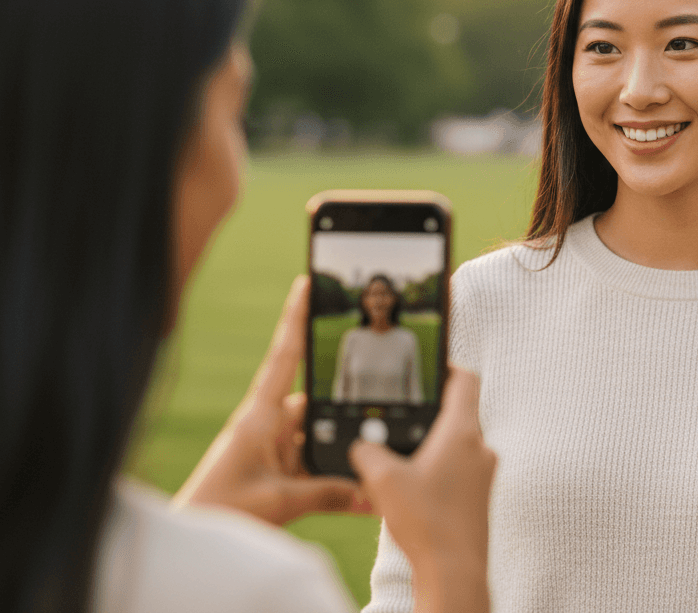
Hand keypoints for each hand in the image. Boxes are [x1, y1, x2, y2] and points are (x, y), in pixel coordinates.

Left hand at [173, 275, 370, 524]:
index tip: (305, 283)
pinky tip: (358, 492)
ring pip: (317, 435)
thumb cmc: (221, 511)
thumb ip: (328, 493)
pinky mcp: (274, 473)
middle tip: (377, 395)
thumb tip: (370, 492)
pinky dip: (333, 475)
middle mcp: (267, 425)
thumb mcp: (279, 502)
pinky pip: (312, 464)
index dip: (295, 318)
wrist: (191, 542)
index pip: (284, 356)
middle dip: (342, 404)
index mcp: (259, 415)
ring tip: (370, 459)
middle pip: (314, 402)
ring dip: (339, 449)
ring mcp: (270, 449)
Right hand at [350, 367, 495, 612]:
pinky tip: (416, 485)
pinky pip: (461, 468)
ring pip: (460, 442)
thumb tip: (361, 447)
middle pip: (461, 410)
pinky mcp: (480, 497)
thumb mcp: (383, 480)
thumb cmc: (426, 523)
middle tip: (407, 413)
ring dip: (436, 442)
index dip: (447, 366)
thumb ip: (368, 452)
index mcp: (463, 432)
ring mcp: (485, 474)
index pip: (466, 379)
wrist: (454, 574)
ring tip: (406, 452)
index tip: (428, 367)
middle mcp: (481, 448)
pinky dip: (441, 467)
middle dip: (433, 411)